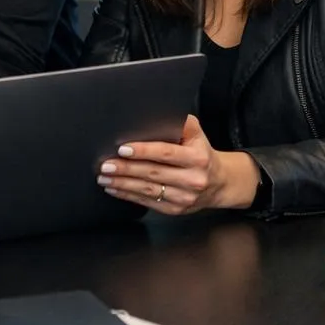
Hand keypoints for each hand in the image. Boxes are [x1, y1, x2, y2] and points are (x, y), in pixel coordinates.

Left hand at [97, 115, 258, 213]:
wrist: (219, 183)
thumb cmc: (201, 153)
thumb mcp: (196, 134)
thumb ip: (180, 123)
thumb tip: (155, 114)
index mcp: (197, 158)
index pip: (165, 153)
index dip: (143, 151)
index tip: (123, 149)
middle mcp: (192, 179)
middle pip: (153, 173)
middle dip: (126, 169)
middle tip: (106, 165)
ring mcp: (184, 197)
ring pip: (147, 190)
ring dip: (122, 184)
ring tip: (104, 177)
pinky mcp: (175, 210)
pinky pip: (147, 202)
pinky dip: (128, 195)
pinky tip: (115, 189)